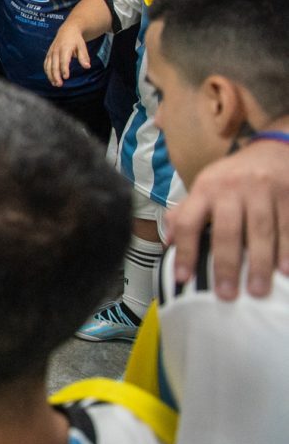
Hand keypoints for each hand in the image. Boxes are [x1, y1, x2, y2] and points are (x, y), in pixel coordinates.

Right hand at [44, 24, 89, 86]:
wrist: (67, 30)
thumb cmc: (76, 40)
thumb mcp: (82, 46)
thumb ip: (84, 57)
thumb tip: (87, 66)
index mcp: (65, 48)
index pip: (63, 60)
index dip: (64, 69)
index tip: (66, 77)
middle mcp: (56, 50)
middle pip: (54, 65)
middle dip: (56, 75)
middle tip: (59, 84)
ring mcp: (51, 52)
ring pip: (48, 66)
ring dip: (50, 75)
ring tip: (55, 84)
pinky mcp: (48, 54)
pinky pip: (46, 64)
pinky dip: (47, 72)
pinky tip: (51, 78)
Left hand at [167, 139, 288, 299]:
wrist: (274, 149)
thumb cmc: (233, 176)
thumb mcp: (205, 186)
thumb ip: (186, 213)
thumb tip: (168, 242)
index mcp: (206, 188)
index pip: (189, 222)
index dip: (185, 251)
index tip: (182, 279)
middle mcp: (232, 189)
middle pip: (227, 230)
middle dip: (226, 264)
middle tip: (226, 295)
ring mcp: (263, 191)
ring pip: (261, 231)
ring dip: (260, 264)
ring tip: (258, 291)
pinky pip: (288, 227)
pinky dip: (287, 250)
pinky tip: (286, 272)